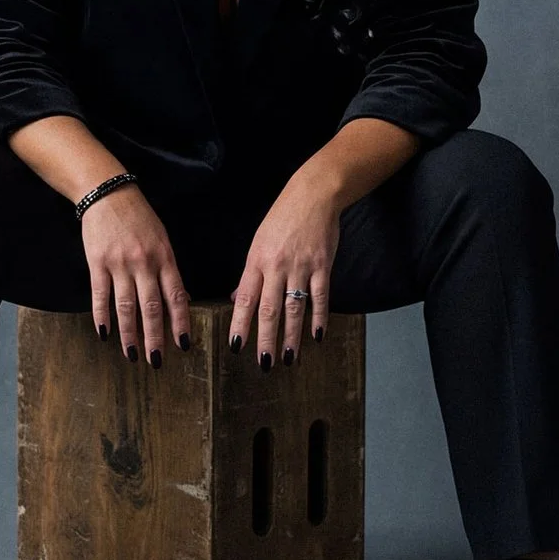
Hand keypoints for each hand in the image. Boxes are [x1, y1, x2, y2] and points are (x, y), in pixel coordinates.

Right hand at [79, 186, 190, 366]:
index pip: (176, 296)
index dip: (180, 323)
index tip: (183, 345)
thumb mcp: (162, 239)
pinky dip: (102, 316)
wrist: (108, 193)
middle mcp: (144, 263)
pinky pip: (100, 295)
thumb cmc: (139, 217)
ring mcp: (119, 263)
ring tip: (132, 354)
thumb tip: (183, 299)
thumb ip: (170, 270)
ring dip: (129, 334)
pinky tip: (104, 334)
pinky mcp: (97, 262)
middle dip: (155, 337)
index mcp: (164, 258)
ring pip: (126, 306)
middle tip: (157, 360)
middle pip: (151, 307)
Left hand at [230, 176, 343, 366]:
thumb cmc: (282, 219)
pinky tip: (317, 336)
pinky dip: (319, 318)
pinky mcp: (323, 265)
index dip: (239, 324)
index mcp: (256, 261)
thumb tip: (237, 298)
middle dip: (265, 339)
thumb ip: (250, 274)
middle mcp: (276, 266)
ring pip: (294, 308)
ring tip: (288, 358)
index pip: (245, 299)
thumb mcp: (258, 243)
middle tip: (264, 363)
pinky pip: (320, 296)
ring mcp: (301, 266)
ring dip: (291, 336)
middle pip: (269, 309)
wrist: (312, 195)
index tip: (235, 346)